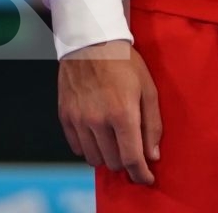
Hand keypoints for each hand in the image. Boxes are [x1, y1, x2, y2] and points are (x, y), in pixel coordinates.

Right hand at [58, 40, 162, 184]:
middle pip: (113, 162)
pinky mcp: (65, 116)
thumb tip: (152, 155)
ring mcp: (79, 119)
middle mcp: (98, 120)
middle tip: (131, 150)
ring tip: (113, 141)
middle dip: (126, 161)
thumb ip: (152, 125)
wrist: (91, 40)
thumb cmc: (123, 62)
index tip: (146, 178)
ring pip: (94, 159)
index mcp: (122, 113)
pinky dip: (88, 147)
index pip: (132, 159)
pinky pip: (76, 148)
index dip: (141, 174)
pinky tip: (97, 135)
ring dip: (106, 156)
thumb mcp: (148, 88)